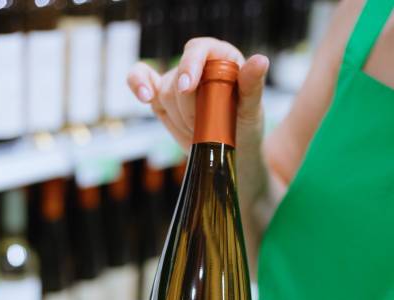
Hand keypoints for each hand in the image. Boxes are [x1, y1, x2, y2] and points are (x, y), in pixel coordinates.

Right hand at [127, 38, 268, 150]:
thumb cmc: (245, 126)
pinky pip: (139, 80)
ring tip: (197, 130)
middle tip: (203, 126)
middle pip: (177, 76)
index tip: (188, 88)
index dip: (190, 66)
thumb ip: (252, 85)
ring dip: (178, 117)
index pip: (198, 50)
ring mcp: (177, 82)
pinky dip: (137, 85)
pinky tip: (145, 97)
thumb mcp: (252, 109)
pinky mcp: (161, 99)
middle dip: (188, 107)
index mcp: (220, 58)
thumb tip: (260, 60)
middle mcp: (197, 66)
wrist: (231, 151)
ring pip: (162, 91)